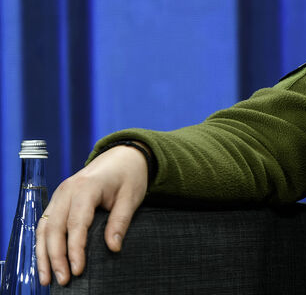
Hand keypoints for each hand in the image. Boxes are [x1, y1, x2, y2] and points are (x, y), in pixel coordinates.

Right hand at [36, 144, 148, 285]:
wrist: (123, 156)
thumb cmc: (129, 176)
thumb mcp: (131, 197)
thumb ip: (120, 221)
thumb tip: (113, 248)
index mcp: (86, 188)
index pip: (76, 224)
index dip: (75, 249)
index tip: (78, 270)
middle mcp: (67, 190)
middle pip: (55, 228)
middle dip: (56, 257)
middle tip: (62, 280)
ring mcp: (60, 194)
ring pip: (44, 228)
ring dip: (43, 254)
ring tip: (48, 278)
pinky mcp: (58, 200)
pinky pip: (45, 224)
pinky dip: (43, 243)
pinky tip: (45, 261)